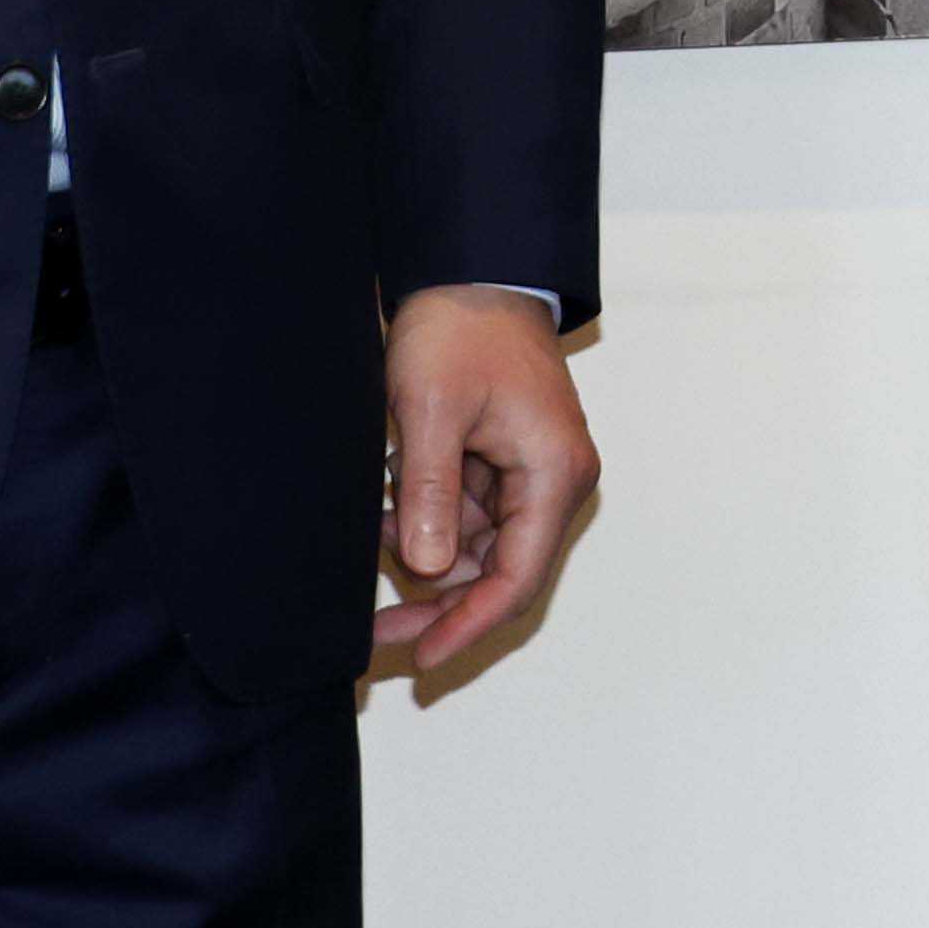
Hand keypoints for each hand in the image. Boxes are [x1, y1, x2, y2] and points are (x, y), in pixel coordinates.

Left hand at [368, 285, 600, 680]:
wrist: (472, 269)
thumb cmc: (461, 328)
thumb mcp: (431, 412)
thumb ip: (429, 494)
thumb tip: (426, 568)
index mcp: (554, 472)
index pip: (516, 578)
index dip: (468, 625)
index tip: (421, 658)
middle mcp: (557, 479)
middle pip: (502, 572)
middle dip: (440, 602)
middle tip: (378, 632)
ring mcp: (535, 470)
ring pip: (483, 547)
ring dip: (428, 554)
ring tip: (371, 538)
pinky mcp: (510, 459)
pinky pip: (472, 514)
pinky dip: (430, 520)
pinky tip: (387, 512)